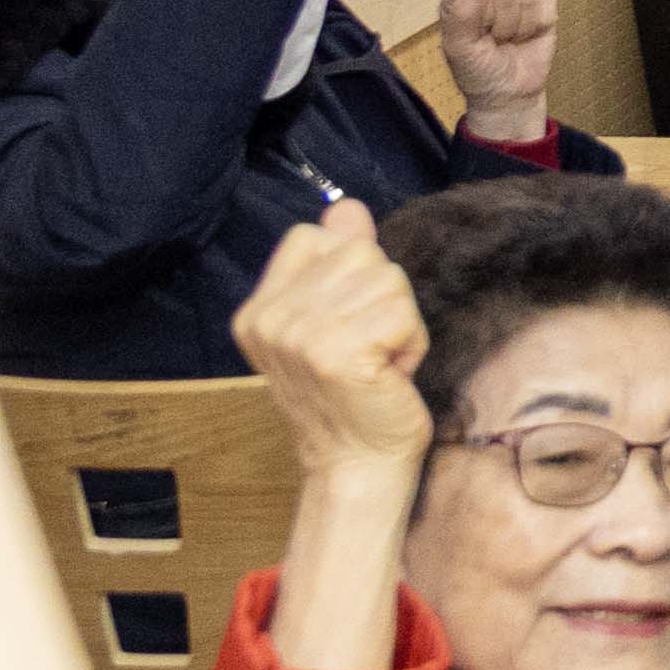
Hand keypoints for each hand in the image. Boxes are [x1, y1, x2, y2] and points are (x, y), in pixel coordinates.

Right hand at [234, 203, 429, 479]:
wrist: (356, 463)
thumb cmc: (355, 394)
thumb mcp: (338, 321)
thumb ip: (339, 262)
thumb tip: (347, 207)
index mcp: (258, 309)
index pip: (312, 236)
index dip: (350, 269)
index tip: (347, 322)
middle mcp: (268, 318)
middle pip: (360, 254)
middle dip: (384, 299)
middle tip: (369, 349)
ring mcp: (299, 335)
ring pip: (387, 279)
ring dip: (401, 322)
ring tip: (379, 362)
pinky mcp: (337, 353)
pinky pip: (403, 313)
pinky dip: (412, 343)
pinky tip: (390, 374)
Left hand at [437, 0, 559, 145]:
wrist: (510, 93)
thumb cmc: (478, 71)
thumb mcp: (459, 49)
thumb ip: (461, 16)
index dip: (480, 15)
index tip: (477, 36)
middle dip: (502, 25)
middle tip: (496, 41)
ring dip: (520, 28)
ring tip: (510, 40)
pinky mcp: (542, 3)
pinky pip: (546, 2)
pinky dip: (538, 25)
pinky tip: (528, 35)